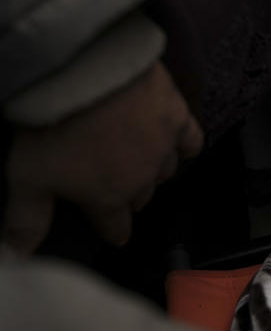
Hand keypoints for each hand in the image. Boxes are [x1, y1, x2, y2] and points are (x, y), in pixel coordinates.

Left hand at [3, 63, 202, 251]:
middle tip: (114, 184)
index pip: (116, 227)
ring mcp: (163, 147)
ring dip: (154, 170)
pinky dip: (186, 144)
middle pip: (142, 197)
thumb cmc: (54, 126)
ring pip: (166, 170)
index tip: (113, 232)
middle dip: (130, 196)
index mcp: (108, 197)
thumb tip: (17, 256)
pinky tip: (178, 141)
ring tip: (140, 159)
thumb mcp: (27, 176)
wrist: (87, 74)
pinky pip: (192, 139)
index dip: (112, 231)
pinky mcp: (177, 116)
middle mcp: (142, 178)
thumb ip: (27, 218)